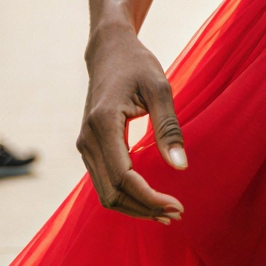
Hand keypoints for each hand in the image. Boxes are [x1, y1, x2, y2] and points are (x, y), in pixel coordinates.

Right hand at [78, 27, 185, 223]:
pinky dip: (126, 196)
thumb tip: (180, 166)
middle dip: (145, 209)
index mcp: (103, 123)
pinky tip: (150, 199)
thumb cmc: (137, 64)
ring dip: (135, 207)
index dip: (150, 199)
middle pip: (113, 194)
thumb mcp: (159, 88)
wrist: (109, 50)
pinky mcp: (89, 148)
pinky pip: (105, 183)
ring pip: (106, 194)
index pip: (124, 178)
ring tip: (167, 212)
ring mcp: (84, 145)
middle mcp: (87, 139)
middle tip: (178, 214)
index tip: (178, 207)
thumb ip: (168, 127)